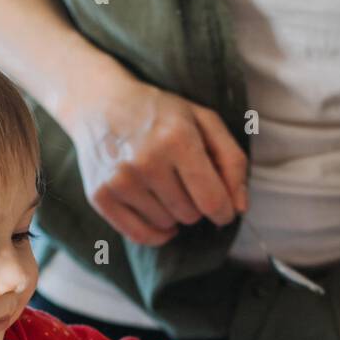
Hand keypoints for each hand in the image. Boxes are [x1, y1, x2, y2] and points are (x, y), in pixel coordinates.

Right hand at [61, 68, 247, 246]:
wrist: (100, 103)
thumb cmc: (160, 114)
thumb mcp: (204, 122)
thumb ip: (232, 161)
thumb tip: (240, 208)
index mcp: (178, 139)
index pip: (213, 200)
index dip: (224, 211)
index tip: (223, 208)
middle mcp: (146, 161)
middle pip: (190, 215)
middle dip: (194, 204)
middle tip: (182, 180)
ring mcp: (120, 180)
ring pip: (167, 224)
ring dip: (172, 213)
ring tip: (162, 185)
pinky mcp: (100, 195)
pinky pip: (140, 236)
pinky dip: (155, 232)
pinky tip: (157, 212)